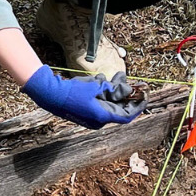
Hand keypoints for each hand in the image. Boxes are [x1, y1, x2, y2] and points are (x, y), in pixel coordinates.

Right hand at [20, 65, 145, 128]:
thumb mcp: (95, 86)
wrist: (50, 95)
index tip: (144, 96)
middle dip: (124, 93)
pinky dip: (103, 92)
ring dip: (112, 90)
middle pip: (118, 107)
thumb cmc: (72, 92)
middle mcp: (99, 119)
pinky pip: (100, 101)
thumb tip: (125, 88)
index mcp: (102, 116)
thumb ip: (112, 88)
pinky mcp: (86, 110)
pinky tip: (99, 80)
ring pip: (109, 102)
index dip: (137, 106)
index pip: (127, 115)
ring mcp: (91, 116)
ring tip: (114, 76)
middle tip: (130, 81)